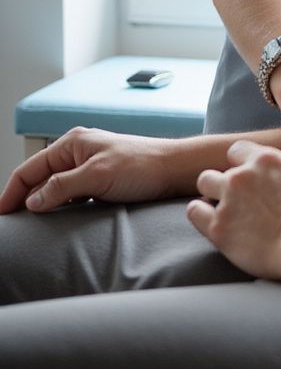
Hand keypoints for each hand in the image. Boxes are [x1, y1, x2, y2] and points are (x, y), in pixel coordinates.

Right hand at [0, 127, 179, 213]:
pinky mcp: (100, 179)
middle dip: (22, 198)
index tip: (0, 215)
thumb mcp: (96, 176)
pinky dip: (59, 205)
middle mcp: (78, 151)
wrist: (174, 169)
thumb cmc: (142, 165)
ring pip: (54, 187)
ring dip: (41, 203)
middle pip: (38, 177)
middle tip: (11, 225)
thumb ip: (61, 187)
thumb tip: (32, 201)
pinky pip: (70, 194)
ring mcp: (89, 165)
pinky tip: (55, 219)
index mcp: (72, 143)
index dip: (10, 192)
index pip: (29, 169)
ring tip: (27, 225)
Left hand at [188, 126, 280, 279]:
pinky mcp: (218, 228)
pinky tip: (213, 220)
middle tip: (238, 195)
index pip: (237, 150)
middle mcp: (241, 176)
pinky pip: (195, 213)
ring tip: (224, 207)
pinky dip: (201, 214)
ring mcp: (227, 201)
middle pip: (217, 168)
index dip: (242, 162)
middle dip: (223, 180)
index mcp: (265, 159)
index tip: (251, 175)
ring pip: (203, 186)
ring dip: (211, 194)